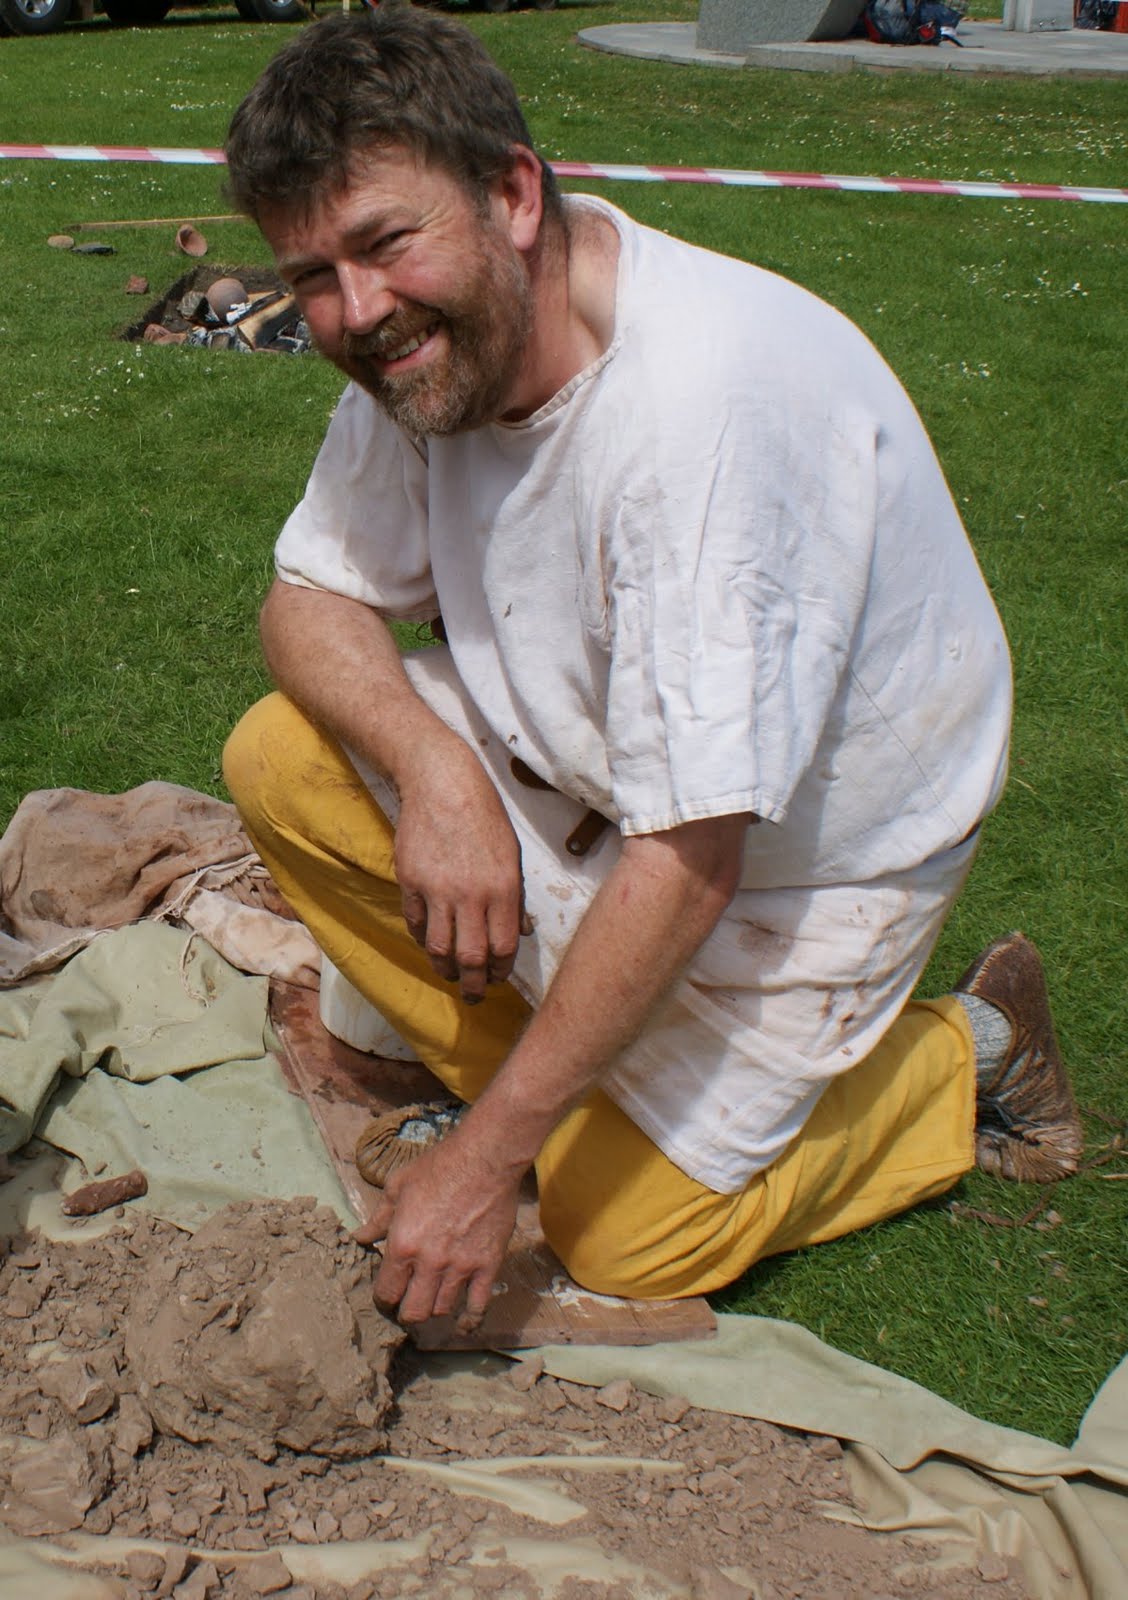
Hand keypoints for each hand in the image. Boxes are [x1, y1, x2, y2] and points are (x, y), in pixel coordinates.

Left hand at [354, 1132, 520, 1331]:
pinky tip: (463, 1323)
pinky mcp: (487, 1266)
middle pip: (413, 1311)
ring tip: (433, 1300)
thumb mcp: (398, 1185)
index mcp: (403, 1244)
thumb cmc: (439, 1167)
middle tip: (409, 1301)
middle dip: (407, 1310)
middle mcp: (429, 1263)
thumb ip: (378, 1217)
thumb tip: (360, 1237)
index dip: (384, 1296)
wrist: (485, 1159)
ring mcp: (460, 1268)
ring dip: (434, 1308)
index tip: (388, 1292)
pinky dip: (469, 1319)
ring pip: (441, 1310)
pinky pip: (478, 1305)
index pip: (387, 1291)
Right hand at [394, 740, 530, 1002]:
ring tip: (450, 975)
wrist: (442, 784)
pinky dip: (423, 940)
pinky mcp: (411, 882)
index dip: (500, 971)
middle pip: (471, 957)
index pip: (503, 947)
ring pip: (440, 948)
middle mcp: (471, 894)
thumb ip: (514, 898)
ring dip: (446, 969)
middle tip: (474, 995)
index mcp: (503, 888)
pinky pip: (416, 924)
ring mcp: (437, 889)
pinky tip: (430, 943)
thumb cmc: (484, 818)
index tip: (497, 979)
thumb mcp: (511, 855)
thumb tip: (519, 934)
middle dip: (474, 985)